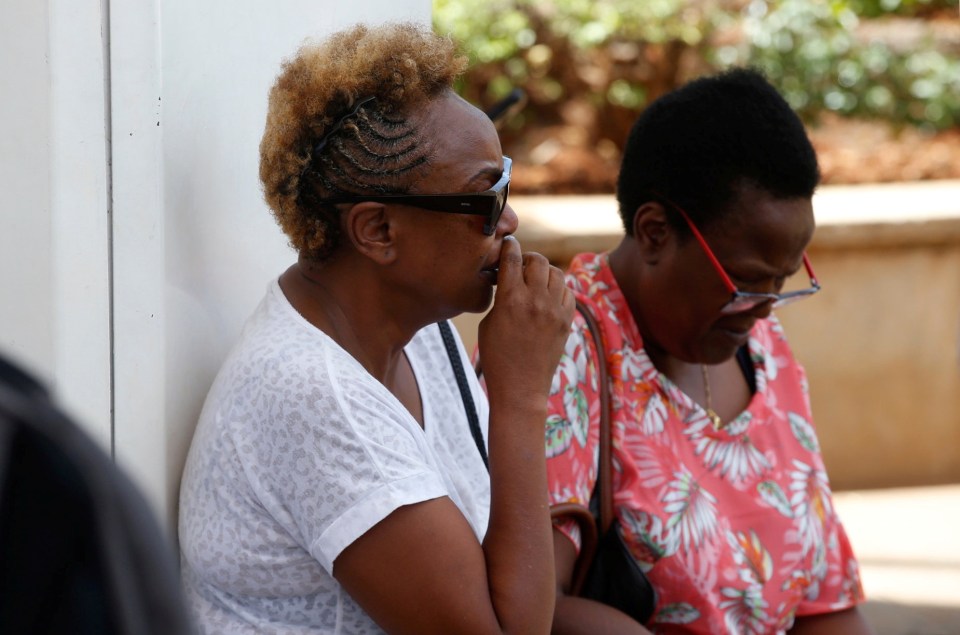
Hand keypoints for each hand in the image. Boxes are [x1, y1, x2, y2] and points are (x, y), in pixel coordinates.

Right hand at [478, 236, 574, 409]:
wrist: (521, 388)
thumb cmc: (497, 357)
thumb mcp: (488, 322)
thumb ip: (501, 296)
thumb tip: (509, 279)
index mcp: (511, 299)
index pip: (512, 258)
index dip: (509, 246)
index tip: (507, 243)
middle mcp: (536, 301)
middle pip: (538, 260)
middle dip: (527, 259)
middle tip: (520, 266)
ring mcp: (555, 310)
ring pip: (556, 273)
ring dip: (544, 272)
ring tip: (534, 282)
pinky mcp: (567, 321)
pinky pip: (568, 291)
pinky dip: (558, 289)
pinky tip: (547, 297)